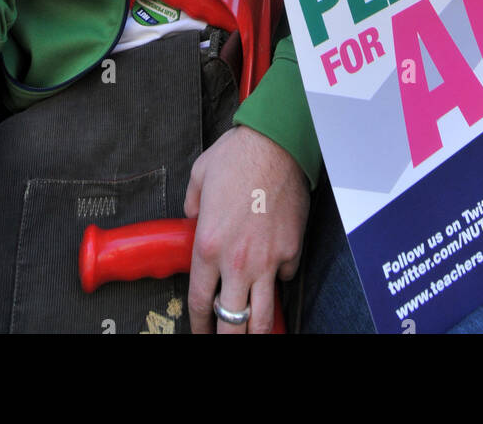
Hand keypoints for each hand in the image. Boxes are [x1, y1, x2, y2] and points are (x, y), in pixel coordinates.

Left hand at [184, 125, 309, 334]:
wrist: (276, 144)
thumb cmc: (236, 156)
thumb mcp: (198, 177)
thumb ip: (191, 205)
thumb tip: (192, 217)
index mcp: (208, 246)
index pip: (200, 302)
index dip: (198, 325)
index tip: (200, 331)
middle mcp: (237, 262)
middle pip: (232, 322)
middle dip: (227, 338)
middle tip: (225, 338)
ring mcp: (268, 260)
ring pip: (263, 317)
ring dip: (255, 330)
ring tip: (251, 333)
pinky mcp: (291, 251)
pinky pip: (285, 279)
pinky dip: (279, 281)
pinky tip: (274, 275)